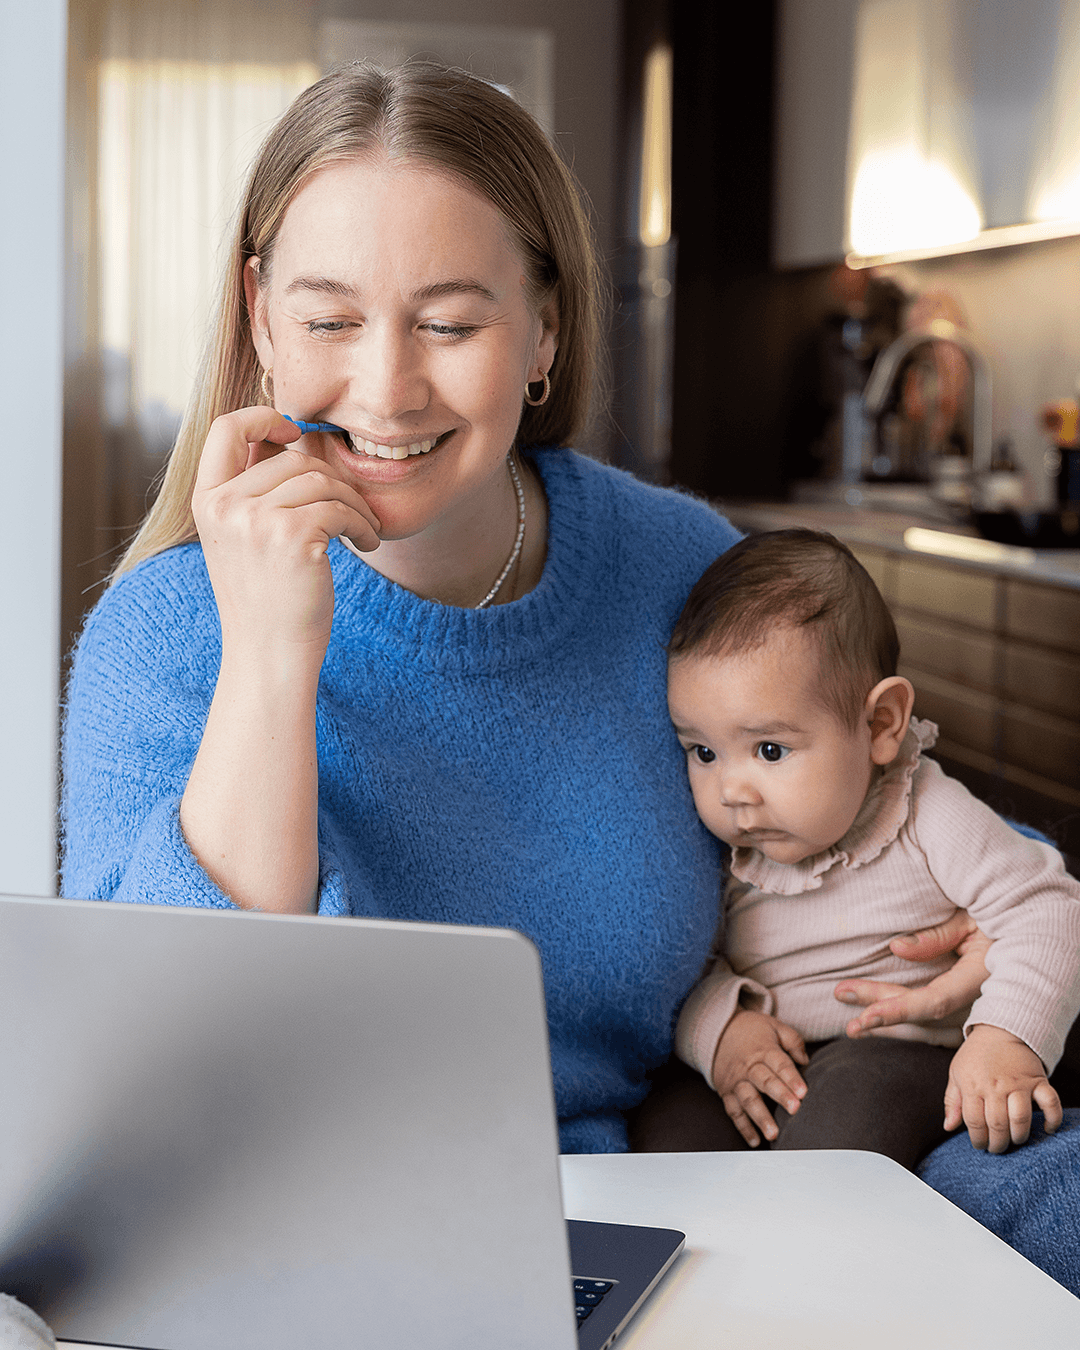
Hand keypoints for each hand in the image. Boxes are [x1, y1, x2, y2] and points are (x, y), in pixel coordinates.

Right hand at [192, 407, 381, 656]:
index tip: (295, 431)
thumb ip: (254, 491)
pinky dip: (363, 524)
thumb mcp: (243, 538)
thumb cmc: (267, 599)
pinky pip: (341, 508)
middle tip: (352, 510)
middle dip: (333, 480)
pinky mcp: (292, 536)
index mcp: (206, 501)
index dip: (264, 417)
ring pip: (322, 480)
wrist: (270, 654)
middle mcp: (224, 505)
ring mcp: (255, 520)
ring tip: (364, 530)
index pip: (226, 428)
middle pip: (293, 458)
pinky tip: (366, 544)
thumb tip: (290, 436)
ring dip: (354, 504)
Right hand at [711, 1010, 808, 1146]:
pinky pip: (733, 1111)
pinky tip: (755, 1140)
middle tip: (794, 1109)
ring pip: (748, 1100)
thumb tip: (806, 1061)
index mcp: (763, 1050)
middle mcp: (748, 1067)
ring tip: (773, 1133)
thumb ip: (793, 1041)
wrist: (718, 1031)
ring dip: (760, 1117)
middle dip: (780, 1095)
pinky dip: (743, 1127)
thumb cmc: (752, 1031)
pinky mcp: (726, 1093)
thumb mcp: (774, 1026)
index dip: (791, 1078)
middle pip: (765, 1081)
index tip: (803, 1091)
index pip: (779, 1064)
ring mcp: (736, 1081)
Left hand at [835, 910, 990, 1036]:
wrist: (1036, 934)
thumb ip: (936, 936)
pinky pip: (936, 1025)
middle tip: (840, 994)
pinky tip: (881, 1019)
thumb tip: (896, 948)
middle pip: (921, 1013)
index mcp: (980, 978)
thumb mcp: (970, 919)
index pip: (932, 1002)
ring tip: (851, 1017)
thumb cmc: (1002, 918)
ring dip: (888, 1020)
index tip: (863, 1015)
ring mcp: (975, 1011)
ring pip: (926, 1026)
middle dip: (879, 1009)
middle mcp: (978, 1002)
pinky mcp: (971, 1011)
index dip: (897, 1010)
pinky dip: (908, 1023)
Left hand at [945, 1024, 1062, 1151]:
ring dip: (1019, 1135)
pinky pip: (1051, 1103)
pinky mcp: (1038, 1080)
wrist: (1000, 1029)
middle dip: (997, 1143)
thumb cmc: (975, 1055)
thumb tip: (948, 1127)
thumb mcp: (956, 1074)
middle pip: (997, 1125)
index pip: (974, 1122)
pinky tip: (1047, 1129)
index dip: (977, 1139)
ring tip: (1015, 1139)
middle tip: (998, 1147)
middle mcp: (995, 1086)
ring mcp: (1018, 1083)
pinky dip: (1053, 1119)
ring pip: (1021, 1118)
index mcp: (973, 1085)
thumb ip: (952, 1101)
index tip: (980, 1145)